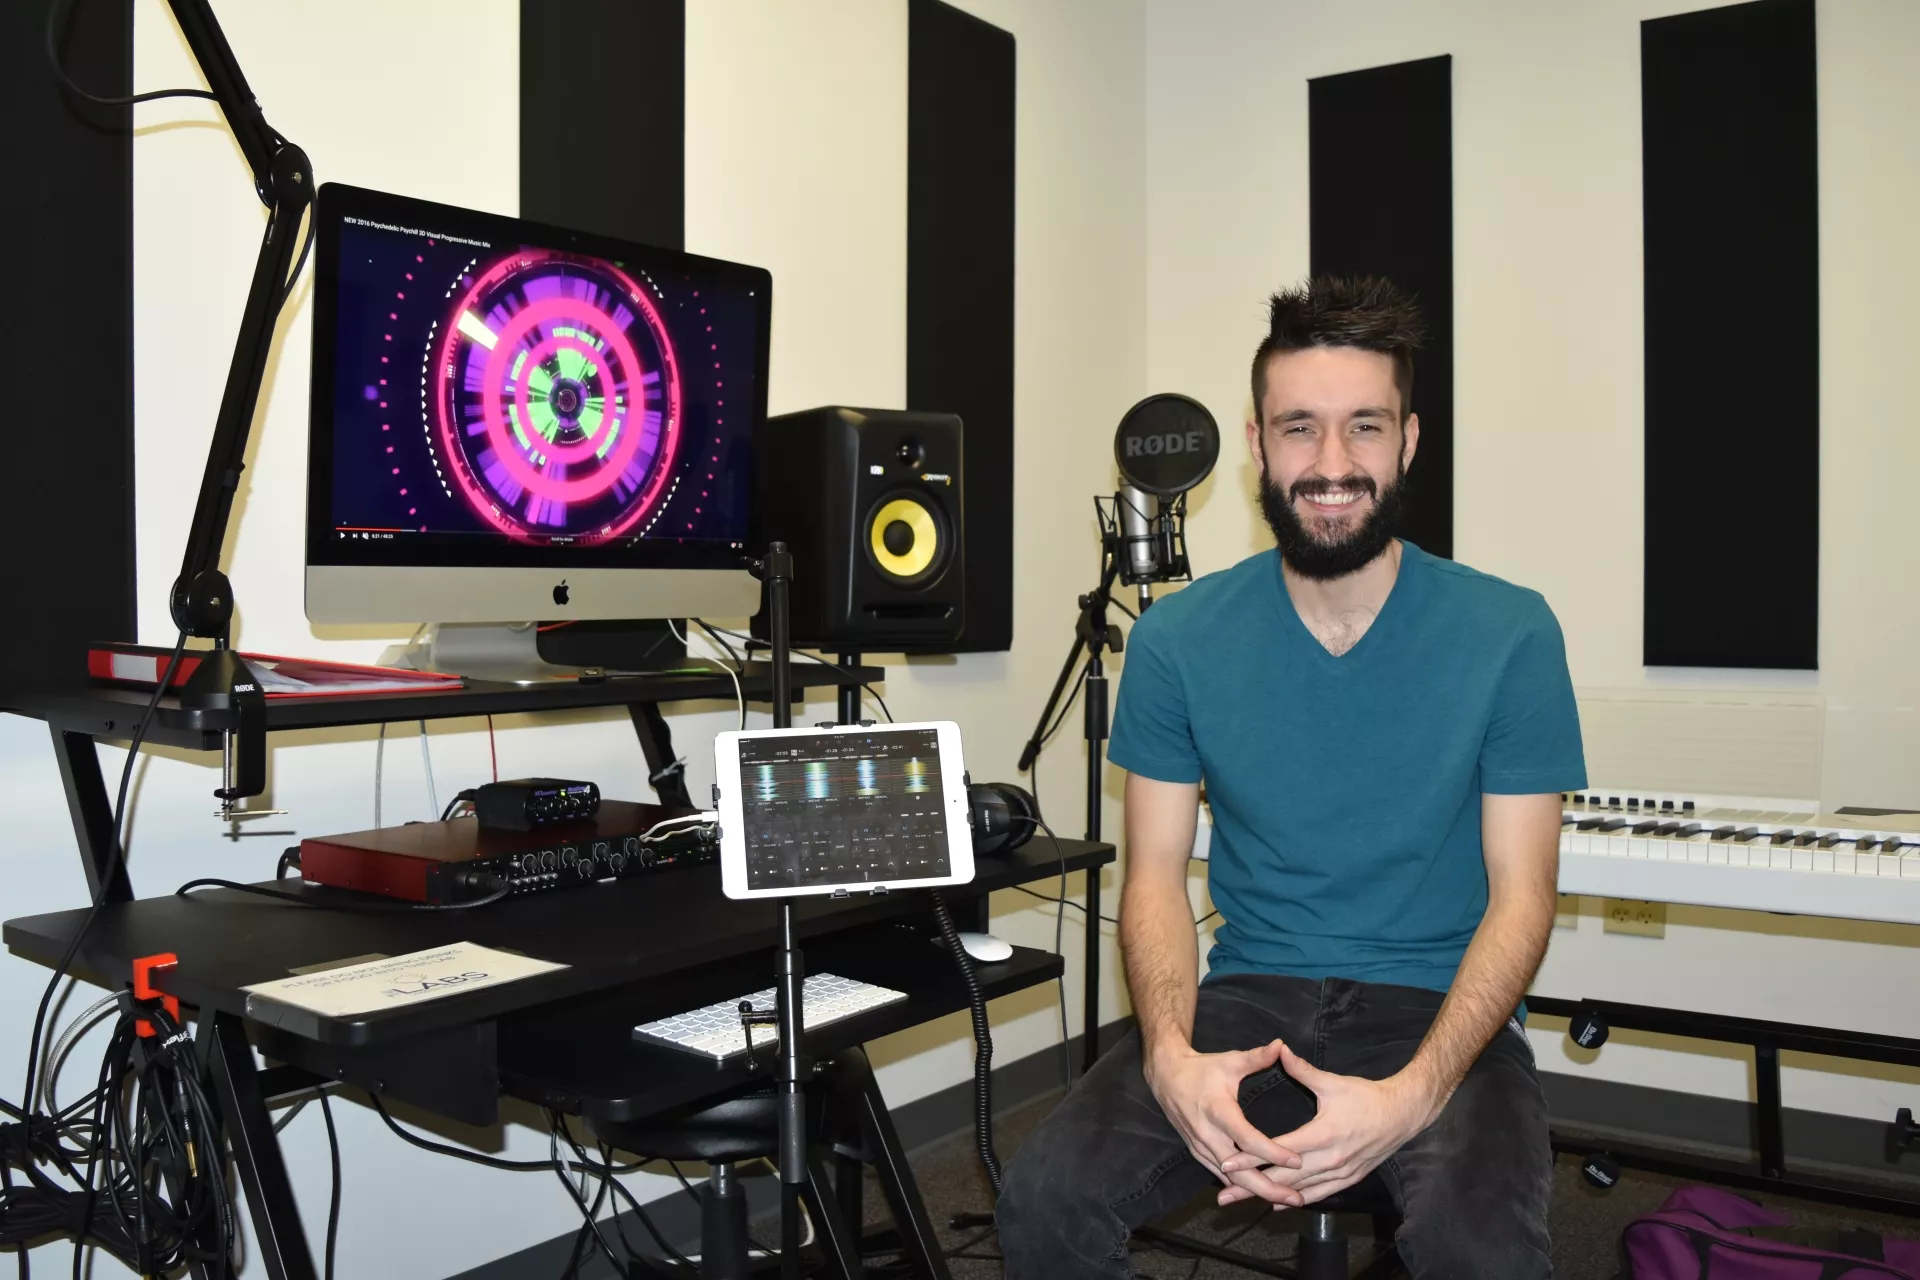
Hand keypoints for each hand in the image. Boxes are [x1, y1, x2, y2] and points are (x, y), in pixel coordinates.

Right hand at [1143, 1039, 1303, 1193]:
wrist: (1166, 1076)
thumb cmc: (1202, 1068)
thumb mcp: (1229, 1061)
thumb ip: (1256, 1057)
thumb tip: (1281, 1045)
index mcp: (1218, 1111)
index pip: (1248, 1139)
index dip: (1272, 1152)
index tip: (1296, 1160)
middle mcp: (1208, 1134)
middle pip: (1239, 1170)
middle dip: (1268, 1187)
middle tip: (1296, 1198)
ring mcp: (1200, 1146)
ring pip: (1229, 1178)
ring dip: (1257, 1191)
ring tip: (1285, 1199)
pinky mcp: (1197, 1152)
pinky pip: (1220, 1175)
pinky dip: (1240, 1187)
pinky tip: (1260, 1194)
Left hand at [1216, 1043, 1437, 1207]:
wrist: (1403, 1114)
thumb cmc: (1366, 1097)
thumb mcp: (1333, 1083)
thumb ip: (1303, 1070)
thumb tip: (1279, 1051)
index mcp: (1324, 1134)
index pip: (1279, 1150)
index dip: (1252, 1158)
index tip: (1227, 1163)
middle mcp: (1331, 1159)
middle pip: (1285, 1178)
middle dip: (1252, 1186)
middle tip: (1225, 1194)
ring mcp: (1341, 1172)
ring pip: (1300, 1190)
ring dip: (1271, 1197)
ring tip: (1244, 1201)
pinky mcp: (1349, 1178)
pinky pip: (1320, 1194)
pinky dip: (1298, 1199)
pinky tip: (1279, 1205)